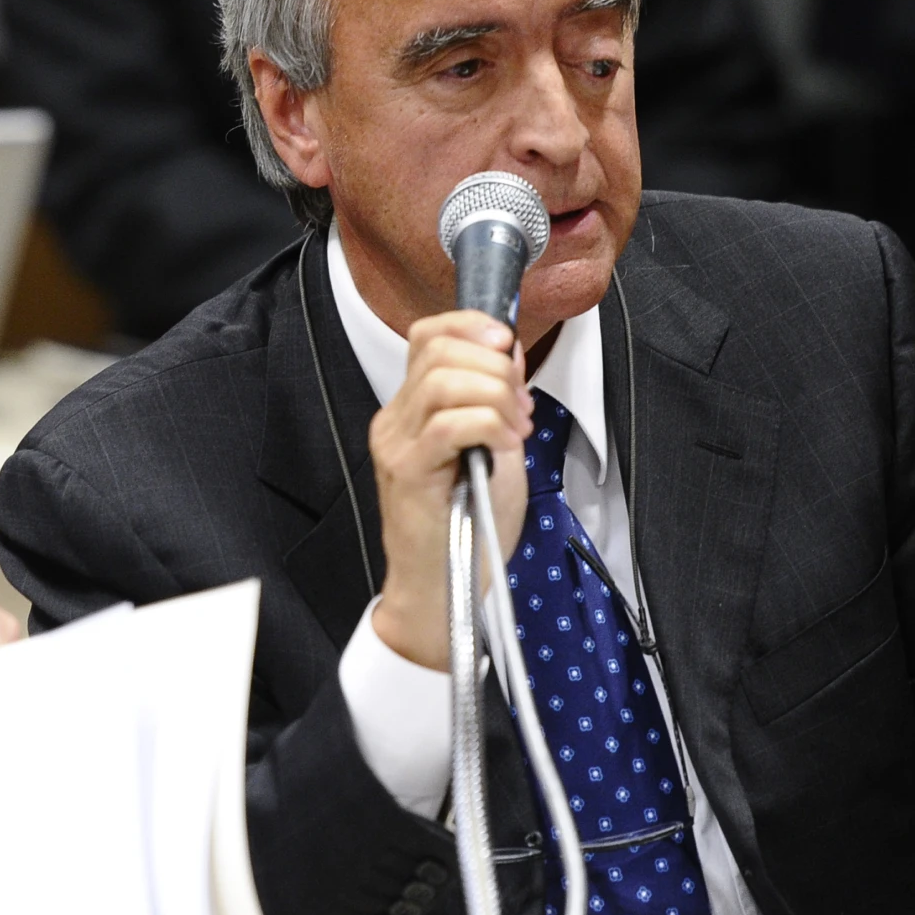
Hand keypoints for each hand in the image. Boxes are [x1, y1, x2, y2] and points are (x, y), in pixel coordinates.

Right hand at [368, 310, 533, 668]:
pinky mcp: (407, 470)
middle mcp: (396, 419)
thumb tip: (510, 355)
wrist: (444, 589)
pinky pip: (450, 422)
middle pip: (439, 349)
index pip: (429, 334)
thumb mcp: (492, 448)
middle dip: (496, 368)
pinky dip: (488, 425)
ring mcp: (397, 443)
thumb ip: (496, 401)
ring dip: (496, 397)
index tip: (509, 346)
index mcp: (412, 409)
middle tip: (518, 407)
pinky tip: (502, 448)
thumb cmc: (468, 527)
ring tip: (512, 430)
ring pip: (446, 380)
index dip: (472, 325)